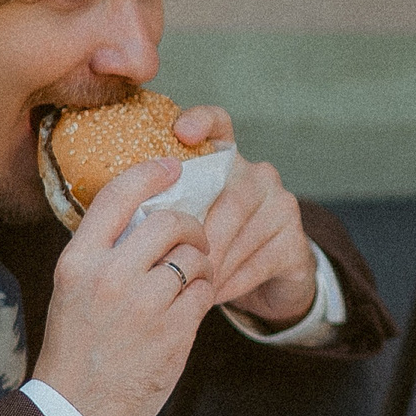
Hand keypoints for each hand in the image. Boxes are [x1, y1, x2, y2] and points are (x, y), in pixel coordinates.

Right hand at [33, 160, 212, 415]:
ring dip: (201, 265)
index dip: (151, 173)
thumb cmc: (76, 350)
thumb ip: (103, 254)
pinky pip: (206, 292)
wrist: (76, 412)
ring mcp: (144, 304)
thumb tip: (146, 217)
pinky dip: (204, 295)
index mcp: (78, 262)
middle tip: (193, 240)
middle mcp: (110, 277)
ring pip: (195, 257)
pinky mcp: (173, 331)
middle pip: (171, 222)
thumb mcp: (72, 291)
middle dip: (191, 227)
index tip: (172, 167)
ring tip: (187, 282)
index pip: (118, 195)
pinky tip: (189, 307)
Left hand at [170, 105, 319, 325]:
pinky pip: (260, 261)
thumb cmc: (210, 250)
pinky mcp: (296, 243)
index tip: (182, 133)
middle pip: (230, 194)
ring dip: (210, 262)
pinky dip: (231, 280)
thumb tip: (120, 217)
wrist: (265, 287)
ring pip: (244, 230)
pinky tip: (211, 294)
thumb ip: (164, 211)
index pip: (219, 125)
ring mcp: (282, 207)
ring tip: (182, 284)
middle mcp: (260, 176)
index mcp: (227, 162)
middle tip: (170, 260)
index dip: (203, 121)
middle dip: (198, 232)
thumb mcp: (186, 225)